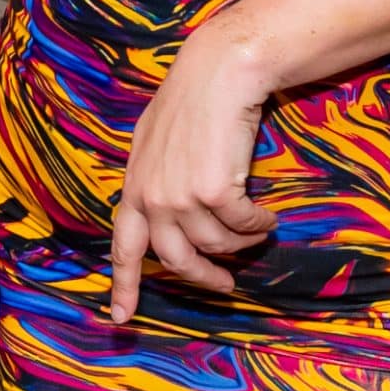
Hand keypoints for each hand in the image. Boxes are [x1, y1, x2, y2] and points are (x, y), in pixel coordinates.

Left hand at [109, 30, 275, 322]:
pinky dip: (260, 225)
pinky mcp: (213, 192)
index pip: (124, 247)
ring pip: (216, 245)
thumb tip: (159, 209)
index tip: (120, 317)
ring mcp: (181, 197)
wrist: (218, 73)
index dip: (124, 285)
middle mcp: (152, 198)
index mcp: (134, 188)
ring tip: (257, 229)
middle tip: (226, 284)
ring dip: (242, 242)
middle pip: (176, 260)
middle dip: (205, 278)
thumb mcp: (154, 141)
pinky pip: (243, 227)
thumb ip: (152, 179)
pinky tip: (269, 216)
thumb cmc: (191, 100)